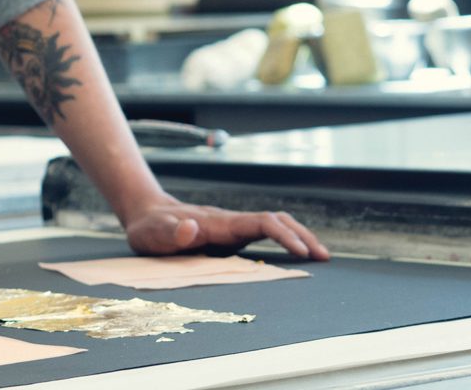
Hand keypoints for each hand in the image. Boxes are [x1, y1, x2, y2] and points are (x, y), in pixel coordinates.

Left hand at [121, 194, 329, 260]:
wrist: (146, 214)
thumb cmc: (150, 228)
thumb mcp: (153, 234)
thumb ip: (171, 233)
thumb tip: (191, 228)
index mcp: (218, 224)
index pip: (260, 223)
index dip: (283, 235)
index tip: (301, 252)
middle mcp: (230, 222)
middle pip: (276, 220)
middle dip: (302, 236)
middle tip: (324, 257)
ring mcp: (233, 227)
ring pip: (274, 224)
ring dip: (298, 236)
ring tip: (320, 255)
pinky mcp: (232, 234)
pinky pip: (265, 232)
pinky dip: (285, 239)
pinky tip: (296, 252)